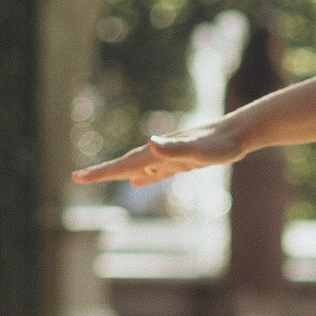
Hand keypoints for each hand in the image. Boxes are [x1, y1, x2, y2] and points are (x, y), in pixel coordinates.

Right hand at [73, 122, 242, 187]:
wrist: (238, 133)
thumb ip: (175, 147)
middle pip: (124, 165)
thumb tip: (152, 144)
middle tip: (78, 177)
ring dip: (119, 173)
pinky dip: (143, 177)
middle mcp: (159, 153)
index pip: (122, 165)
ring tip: (101, 177)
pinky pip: (155, 172)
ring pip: (137, 168)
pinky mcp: (181, 162)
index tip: (78, 176)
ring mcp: (168, 157)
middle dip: (102, 172)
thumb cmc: (220, 145)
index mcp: (156, 154)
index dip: (100, 172)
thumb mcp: (199, 151)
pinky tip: (139, 182)